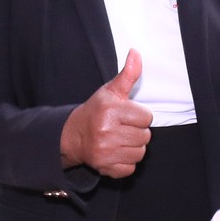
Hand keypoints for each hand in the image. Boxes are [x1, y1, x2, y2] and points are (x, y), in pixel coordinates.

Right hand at [60, 48, 152, 177]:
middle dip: (137, 132)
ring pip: (140, 153)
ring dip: (133, 147)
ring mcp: (105, 151)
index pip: (147, 117)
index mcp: (111, 110)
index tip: (126, 115)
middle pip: (145, 136)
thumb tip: (136, 52)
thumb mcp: (110, 91)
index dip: (139, 116)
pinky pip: (131, 168)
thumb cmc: (97, 111)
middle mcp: (106, 131)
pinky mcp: (105, 167)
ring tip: (119, 140)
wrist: (73, 135)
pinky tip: (115, 152)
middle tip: (122, 128)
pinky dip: (125, 162)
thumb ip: (128, 74)